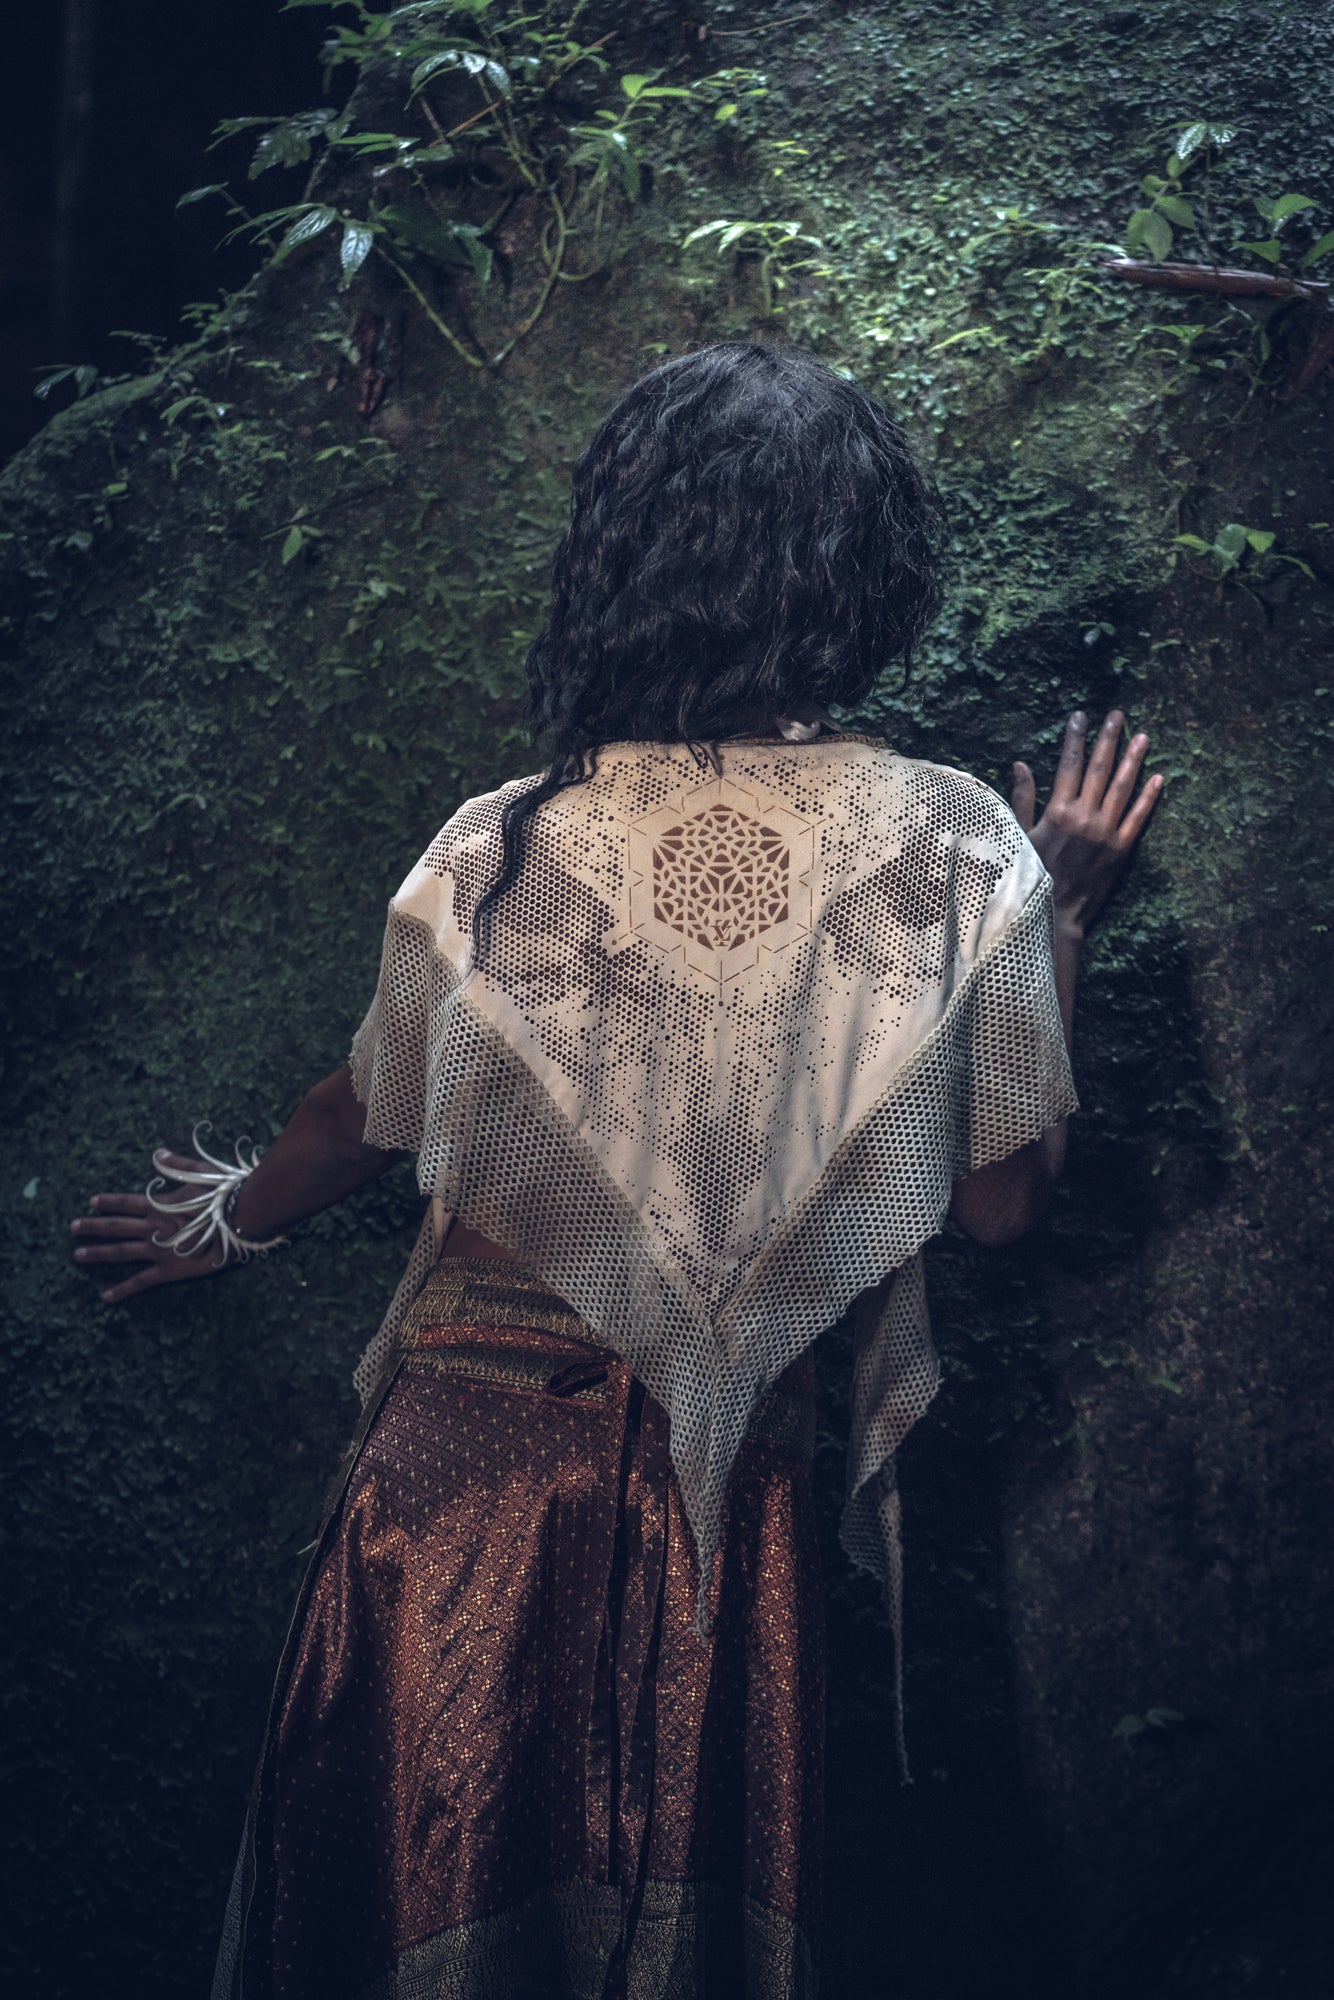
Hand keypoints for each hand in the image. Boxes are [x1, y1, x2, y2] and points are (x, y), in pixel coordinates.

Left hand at [69, 1150, 231, 1304]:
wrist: (240, 1221)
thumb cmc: (224, 1195)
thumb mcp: (201, 1173)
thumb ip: (177, 1165)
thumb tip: (158, 1154)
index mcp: (159, 1205)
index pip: (126, 1202)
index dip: (108, 1202)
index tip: (92, 1202)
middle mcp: (152, 1227)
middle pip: (115, 1226)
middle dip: (92, 1226)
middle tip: (72, 1227)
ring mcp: (157, 1250)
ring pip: (119, 1252)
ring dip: (97, 1253)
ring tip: (78, 1254)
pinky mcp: (167, 1270)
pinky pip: (140, 1282)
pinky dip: (122, 1290)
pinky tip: (106, 1296)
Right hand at [1011, 709, 1162, 936]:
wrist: (1056, 914)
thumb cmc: (1032, 875)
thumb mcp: (1020, 835)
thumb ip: (1023, 799)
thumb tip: (1020, 764)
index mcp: (1058, 811)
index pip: (1069, 765)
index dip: (1076, 738)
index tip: (1080, 717)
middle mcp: (1084, 817)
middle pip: (1099, 769)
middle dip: (1108, 739)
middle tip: (1117, 715)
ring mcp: (1106, 832)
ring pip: (1123, 788)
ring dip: (1133, 760)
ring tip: (1142, 737)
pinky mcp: (1122, 850)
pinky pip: (1139, 818)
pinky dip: (1149, 797)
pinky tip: (1158, 778)